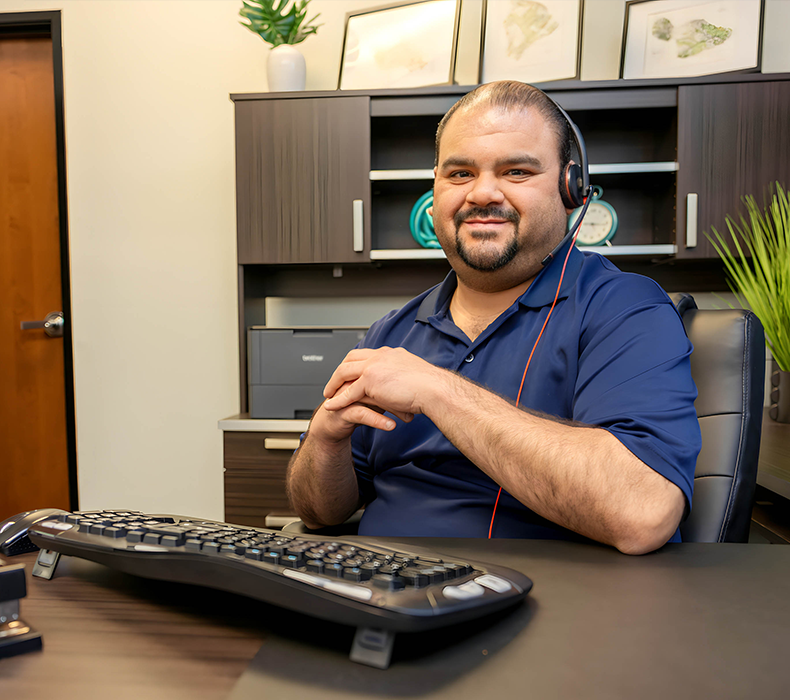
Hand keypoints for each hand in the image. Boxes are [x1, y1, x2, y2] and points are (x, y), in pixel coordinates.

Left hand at [322, 347, 443, 420]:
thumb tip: (400, 385)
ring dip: (334, 384)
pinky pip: (349, 391)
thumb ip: (401, 377)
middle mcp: (380, 355)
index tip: (349, 371)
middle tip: (334, 382)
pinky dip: (338, 399)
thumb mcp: (413, 376)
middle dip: (340, 370)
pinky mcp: (370, 381)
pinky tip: (332, 406)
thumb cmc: (431, 387)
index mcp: (391, 353)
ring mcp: (374, 366)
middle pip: (350, 358)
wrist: (436, 390)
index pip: (366, 354)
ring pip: (345, 372)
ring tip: (328, 394)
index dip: (354, 363)